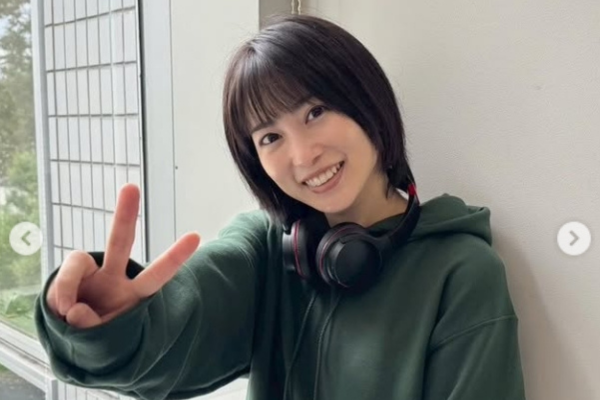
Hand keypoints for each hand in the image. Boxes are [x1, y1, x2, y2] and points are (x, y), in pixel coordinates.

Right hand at [46, 183, 200, 328]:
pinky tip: (63, 314)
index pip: (157, 275)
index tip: (196, 235)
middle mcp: (115, 278)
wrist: (74, 336)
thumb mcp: (105, 338)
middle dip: (124, 215)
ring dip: (68, 284)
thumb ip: (93, 326)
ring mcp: (88, 277)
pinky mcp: (66, 280)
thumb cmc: (99, 333)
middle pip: (119, 242)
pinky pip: (62, 287)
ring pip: (77, 260)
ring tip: (72, 316)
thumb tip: (75, 311)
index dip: (174, 257)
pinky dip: (61, 303)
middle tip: (130, 187)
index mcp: (136, 294)